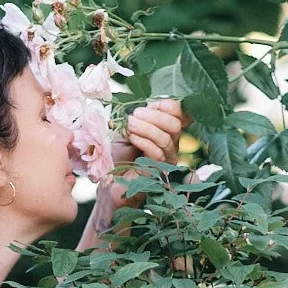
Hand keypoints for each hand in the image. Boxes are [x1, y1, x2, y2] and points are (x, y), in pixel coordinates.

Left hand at [77, 99, 187, 251]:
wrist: (107, 184)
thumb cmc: (114, 157)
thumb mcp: (125, 131)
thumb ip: (137, 117)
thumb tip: (146, 104)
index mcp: (164, 133)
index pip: (181, 117)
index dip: (172, 107)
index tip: (154, 103)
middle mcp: (170, 147)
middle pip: (176, 125)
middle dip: (155, 116)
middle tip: (134, 116)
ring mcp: (166, 162)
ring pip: (168, 138)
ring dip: (146, 127)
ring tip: (130, 125)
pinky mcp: (159, 173)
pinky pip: (158, 153)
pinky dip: (144, 140)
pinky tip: (132, 137)